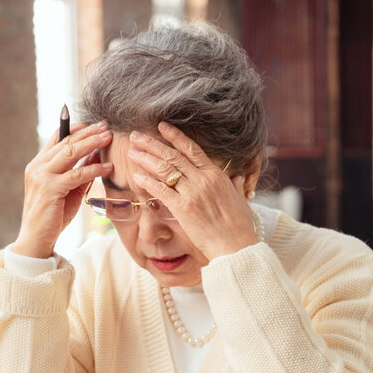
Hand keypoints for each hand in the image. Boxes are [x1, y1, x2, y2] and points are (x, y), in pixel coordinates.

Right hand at [10, 121, 112, 257]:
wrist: (37, 238)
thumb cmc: (54, 214)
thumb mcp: (69, 188)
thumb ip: (81, 171)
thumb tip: (97, 153)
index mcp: (38, 164)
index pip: (57, 137)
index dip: (76, 128)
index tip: (95, 124)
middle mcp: (37, 167)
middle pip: (65, 142)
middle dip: (88, 132)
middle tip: (106, 126)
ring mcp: (42, 177)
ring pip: (70, 153)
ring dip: (91, 143)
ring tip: (108, 138)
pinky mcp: (50, 189)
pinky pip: (76, 174)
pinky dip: (94, 169)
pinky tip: (108, 166)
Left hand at [128, 123, 258, 258]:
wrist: (237, 245)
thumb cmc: (240, 226)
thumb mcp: (240, 200)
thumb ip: (235, 187)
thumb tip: (238, 179)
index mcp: (216, 175)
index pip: (192, 149)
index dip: (175, 136)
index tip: (161, 126)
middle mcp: (203, 179)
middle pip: (173, 155)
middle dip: (152, 143)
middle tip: (136, 135)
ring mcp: (192, 193)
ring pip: (164, 169)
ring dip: (146, 158)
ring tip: (132, 151)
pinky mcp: (183, 208)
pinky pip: (161, 190)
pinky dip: (147, 182)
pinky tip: (136, 176)